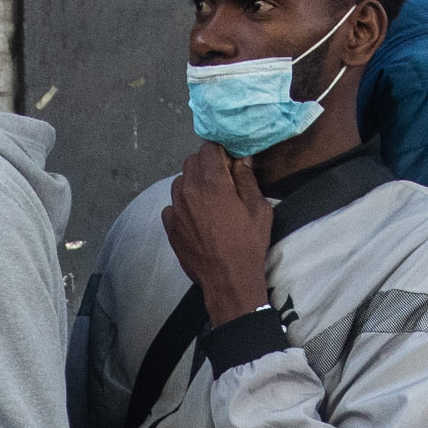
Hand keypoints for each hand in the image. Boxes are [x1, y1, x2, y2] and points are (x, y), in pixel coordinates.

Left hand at [163, 146, 274, 325]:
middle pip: (192, 161)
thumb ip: (246, 178)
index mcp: (212, 182)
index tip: (230, 162)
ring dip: (194, 183)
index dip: (221, 152)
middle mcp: (189, 190)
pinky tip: (197, 217)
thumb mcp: (258, 208)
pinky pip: (173, 204)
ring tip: (210, 199)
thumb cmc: (248, 244)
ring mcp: (175, 208)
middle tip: (223, 180)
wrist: (227, 279)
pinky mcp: (169, 225)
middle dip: (207, 164)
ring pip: (180, 181)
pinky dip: (183, 204)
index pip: (209, 148)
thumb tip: (241, 159)